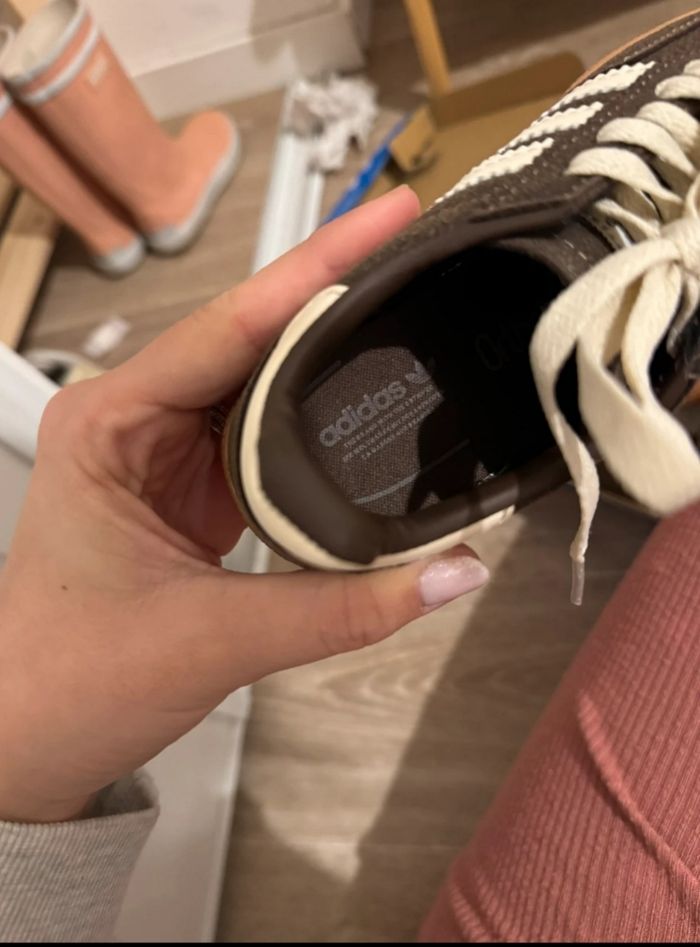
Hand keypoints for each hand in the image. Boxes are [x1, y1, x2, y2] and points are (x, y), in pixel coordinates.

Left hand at [0, 187, 488, 822]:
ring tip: (407, 302)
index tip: (389, 215)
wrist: (28, 742)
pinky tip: (366, 388)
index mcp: (112, 422)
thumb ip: (340, 607)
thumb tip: (453, 571)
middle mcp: (136, 416)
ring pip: (259, 376)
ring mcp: (165, 447)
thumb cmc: (72, 681)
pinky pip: (263, 427)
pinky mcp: (193, 482)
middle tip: (418, 248)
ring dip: (327, 345)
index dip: (317, 268)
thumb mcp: (211, 640)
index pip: (230, 326)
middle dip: (333, 288)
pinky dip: (316, 410)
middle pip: (250, 335)